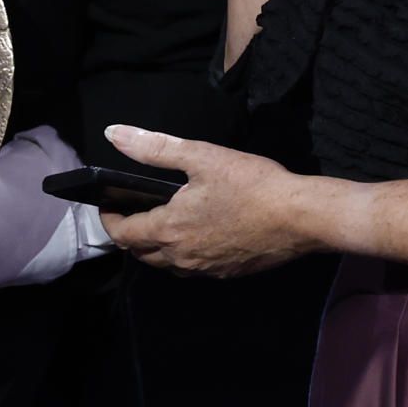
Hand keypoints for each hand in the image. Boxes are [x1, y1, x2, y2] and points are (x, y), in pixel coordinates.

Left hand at [98, 124, 315, 279]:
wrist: (300, 217)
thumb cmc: (250, 183)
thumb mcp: (200, 156)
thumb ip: (154, 147)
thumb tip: (114, 134)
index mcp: (170, 229)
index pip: (123, 234)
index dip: (109, 219)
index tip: (107, 204)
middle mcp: (183, 257)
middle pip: (141, 254)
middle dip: (130, 235)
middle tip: (131, 211)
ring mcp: (206, 270)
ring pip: (166, 265)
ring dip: (154, 248)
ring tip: (158, 222)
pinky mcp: (227, 273)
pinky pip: (192, 269)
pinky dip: (181, 255)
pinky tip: (194, 235)